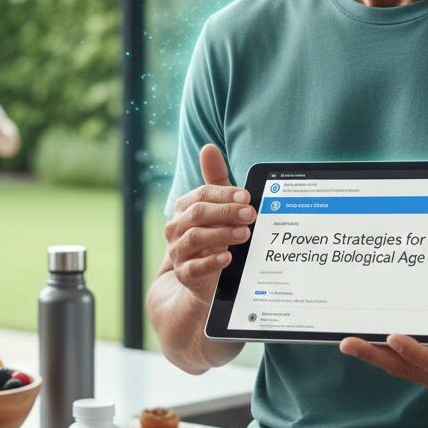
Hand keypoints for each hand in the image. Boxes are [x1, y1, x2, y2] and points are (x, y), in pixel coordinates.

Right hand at [164, 144, 255, 304]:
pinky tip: (228, 257)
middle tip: (251, 214)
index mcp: (184, 208)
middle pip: (198, 214)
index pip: (201, 195)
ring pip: (195, 238)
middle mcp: (176, 228)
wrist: (200, 280)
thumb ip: (215, 182)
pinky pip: (194, 267)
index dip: (224, 194)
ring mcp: (178, 252)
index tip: (246, 196)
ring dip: (222, 234)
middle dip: (226, 212)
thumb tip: (208, 147)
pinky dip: (211, 261)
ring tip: (245, 234)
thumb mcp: (217, 210)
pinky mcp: (184, 275)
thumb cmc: (213, 237)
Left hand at [339, 273, 427, 393]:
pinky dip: (380, 355)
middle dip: (376, 355)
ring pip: (399, 368)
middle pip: (407, 368)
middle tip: (349, 342)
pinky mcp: (427, 373)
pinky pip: (400, 366)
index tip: (393, 337)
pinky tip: (362, 342)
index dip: (414, 351)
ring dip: (372, 356)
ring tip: (347, 341)